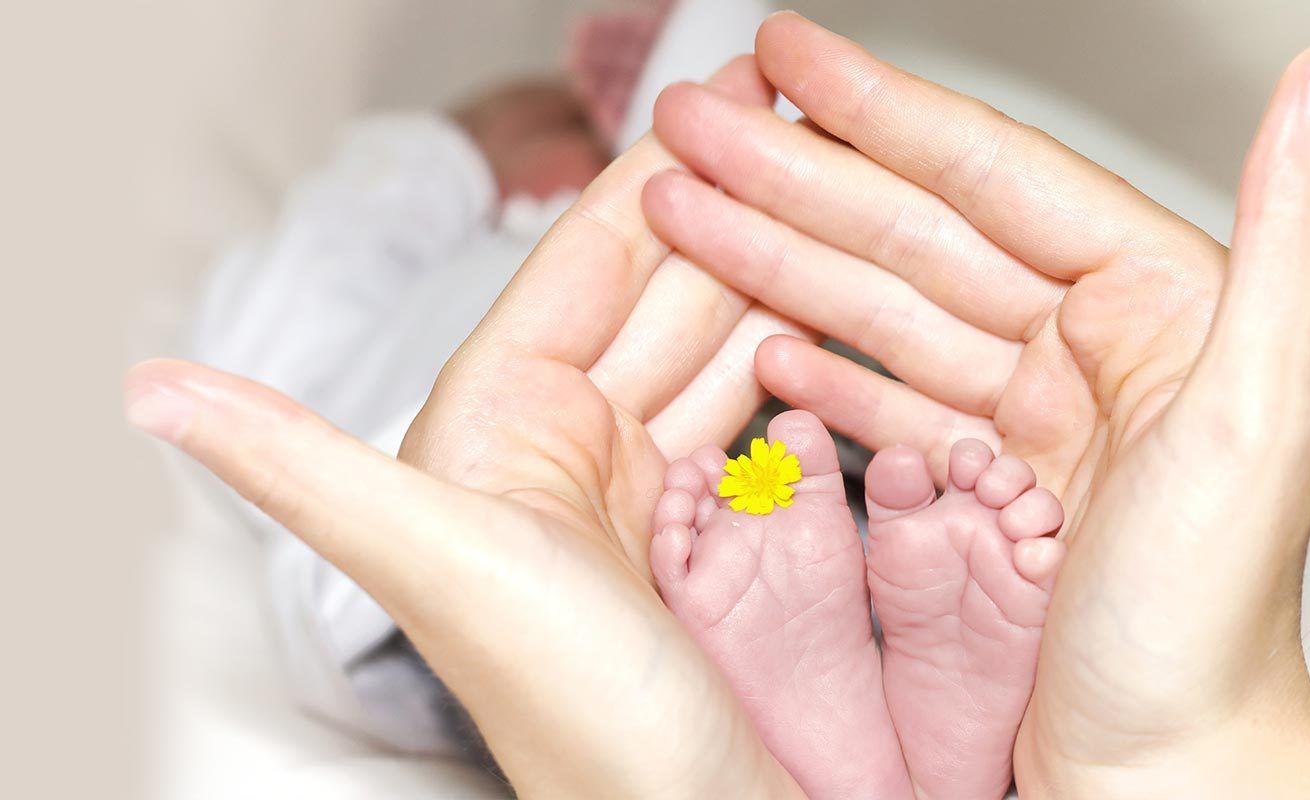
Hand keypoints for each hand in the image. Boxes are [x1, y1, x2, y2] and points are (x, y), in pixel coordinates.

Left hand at [127, 57, 807, 797]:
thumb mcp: (433, 568)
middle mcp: (553, 445)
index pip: (580, 263)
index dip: (654, 173)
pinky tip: (828, 317)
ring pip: (705, 342)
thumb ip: (299, 469)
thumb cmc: (569, 713)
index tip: (732, 94)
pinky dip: (785, 359)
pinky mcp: (690, 523)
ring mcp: (627, 483)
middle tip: (810, 129)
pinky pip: (743, 411)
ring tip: (837, 200)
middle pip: (654, 290)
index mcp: (490, 429)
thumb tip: (151, 390)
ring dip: (765, 268)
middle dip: (726, 205)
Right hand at [642, 13, 1309, 795]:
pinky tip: (761, 339)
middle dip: (795, 175)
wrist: (1171, 783)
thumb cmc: (1213, 629)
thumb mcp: (1264, 416)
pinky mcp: (996, 490)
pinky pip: (891, 400)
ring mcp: (1039, 421)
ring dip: (782, 260)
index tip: (788, 56)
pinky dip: (820, 368)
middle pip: (919, 236)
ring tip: (687, 209)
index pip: (996, 178)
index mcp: (1162, 308)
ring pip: (889, 311)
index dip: (879, 111)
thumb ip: (1296, 231)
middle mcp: (1100, 351)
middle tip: (692, 126)